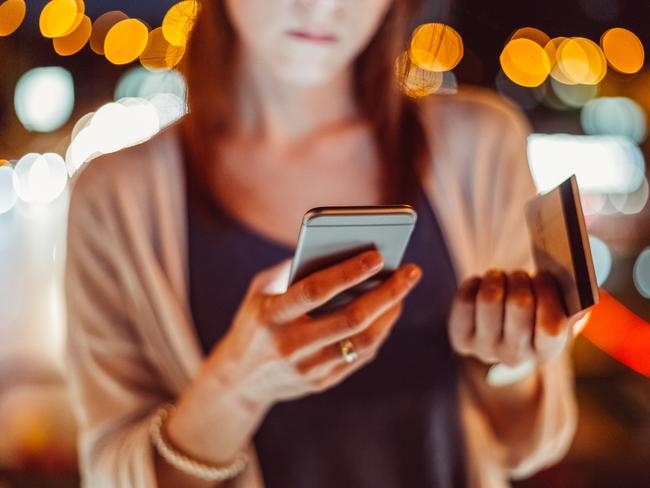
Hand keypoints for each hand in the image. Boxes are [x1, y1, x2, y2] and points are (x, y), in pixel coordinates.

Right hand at [166, 250, 421, 466]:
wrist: (239, 379)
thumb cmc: (255, 321)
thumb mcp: (261, 291)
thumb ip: (293, 269)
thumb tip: (340, 248)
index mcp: (271, 315)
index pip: (315, 291)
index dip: (348, 272)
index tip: (378, 254)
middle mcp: (289, 345)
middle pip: (350, 319)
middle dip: (387, 292)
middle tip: (410, 271)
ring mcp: (306, 368)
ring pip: (361, 342)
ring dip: (389, 314)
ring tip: (402, 292)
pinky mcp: (320, 382)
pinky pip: (359, 357)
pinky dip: (378, 333)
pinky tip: (387, 313)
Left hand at [448, 270, 585, 367]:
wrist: (501, 336)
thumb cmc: (535, 315)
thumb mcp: (558, 313)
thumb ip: (573, 304)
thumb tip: (582, 292)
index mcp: (547, 352)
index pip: (551, 327)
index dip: (548, 293)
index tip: (544, 275)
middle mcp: (515, 356)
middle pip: (519, 304)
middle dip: (521, 279)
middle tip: (520, 275)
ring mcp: (485, 350)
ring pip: (489, 298)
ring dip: (497, 278)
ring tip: (500, 278)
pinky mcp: (461, 339)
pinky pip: (465, 300)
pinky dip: (474, 283)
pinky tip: (481, 284)